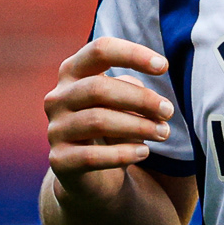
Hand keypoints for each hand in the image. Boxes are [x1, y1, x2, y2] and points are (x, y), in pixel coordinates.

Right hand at [45, 37, 173, 206]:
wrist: (91, 174)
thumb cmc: (113, 125)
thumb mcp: (124, 102)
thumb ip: (134, 90)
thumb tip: (152, 99)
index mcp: (73, 73)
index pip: (99, 50)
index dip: (132, 54)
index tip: (164, 66)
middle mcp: (58, 97)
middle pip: (99, 88)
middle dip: (140, 98)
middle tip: (168, 111)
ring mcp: (55, 129)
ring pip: (97, 121)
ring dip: (138, 126)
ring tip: (163, 133)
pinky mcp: (59, 160)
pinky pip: (92, 156)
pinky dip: (123, 153)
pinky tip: (144, 153)